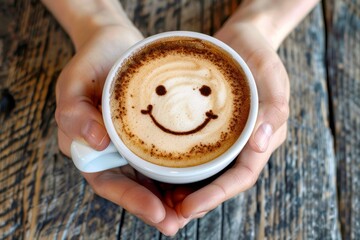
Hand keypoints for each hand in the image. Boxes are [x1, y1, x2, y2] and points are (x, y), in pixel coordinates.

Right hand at [55, 26, 187, 235]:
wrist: (115, 44)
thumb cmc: (91, 63)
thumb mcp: (74, 83)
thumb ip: (74, 113)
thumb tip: (95, 143)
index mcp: (91, 148)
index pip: (109, 183)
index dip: (132, 200)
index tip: (158, 212)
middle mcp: (114, 152)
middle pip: (134, 188)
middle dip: (157, 208)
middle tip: (179, 222)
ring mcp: (135, 144)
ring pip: (153, 178)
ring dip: (171, 196)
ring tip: (192, 209)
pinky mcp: (153, 133)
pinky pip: (167, 156)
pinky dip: (180, 171)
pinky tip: (198, 178)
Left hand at [171, 22, 289, 219]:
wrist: (242, 39)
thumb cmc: (260, 55)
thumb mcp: (273, 76)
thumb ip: (274, 108)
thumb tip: (260, 143)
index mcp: (261, 139)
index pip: (241, 177)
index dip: (217, 196)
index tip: (190, 208)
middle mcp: (241, 143)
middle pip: (220, 180)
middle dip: (197, 200)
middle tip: (168, 213)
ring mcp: (223, 135)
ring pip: (205, 170)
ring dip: (184, 188)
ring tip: (159, 200)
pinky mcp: (206, 125)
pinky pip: (192, 149)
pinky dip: (178, 164)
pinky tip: (158, 168)